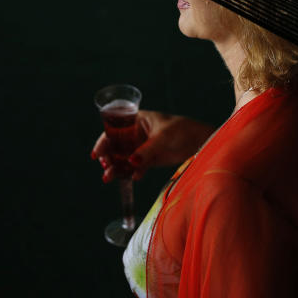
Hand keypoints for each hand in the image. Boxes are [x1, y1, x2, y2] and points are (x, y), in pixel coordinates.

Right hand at [91, 110, 215, 182]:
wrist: (200, 143)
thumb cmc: (182, 130)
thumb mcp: (163, 137)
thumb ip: (147, 150)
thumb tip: (131, 162)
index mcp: (137, 120)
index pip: (114, 129)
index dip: (103, 141)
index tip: (97, 154)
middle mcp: (136, 133)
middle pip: (116, 146)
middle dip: (108, 157)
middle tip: (105, 168)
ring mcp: (142, 147)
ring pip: (123, 158)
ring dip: (117, 168)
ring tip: (110, 178)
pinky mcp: (149, 159)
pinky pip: (136, 167)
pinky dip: (133, 172)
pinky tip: (134, 177)